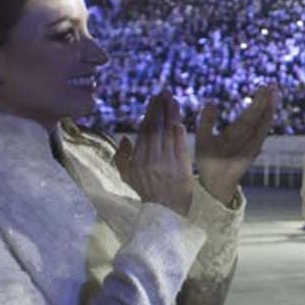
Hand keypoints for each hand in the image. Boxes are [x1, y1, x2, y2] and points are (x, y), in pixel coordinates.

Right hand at [113, 91, 192, 217]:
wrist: (164, 211)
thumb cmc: (145, 192)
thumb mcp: (128, 176)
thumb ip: (123, 156)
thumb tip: (126, 138)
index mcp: (138, 159)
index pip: (145, 131)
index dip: (150, 113)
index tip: (154, 99)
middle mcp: (152, 159)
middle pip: (157, 128)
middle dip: (161, 108)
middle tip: (165, 92)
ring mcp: (167, 163)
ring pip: (169, 135)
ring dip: (172, 116)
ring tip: (174, 101)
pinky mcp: (181, 168)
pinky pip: (180, 147)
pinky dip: (180, 134)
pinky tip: (180, 122)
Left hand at [197, 86, 277, 203]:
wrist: (211, 181)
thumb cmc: (208, 161)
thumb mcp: (204, 136)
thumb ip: (207, 120)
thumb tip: (211, 102)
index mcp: (236, 131)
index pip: (249, 113)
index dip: (257, 100)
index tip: (265, 85)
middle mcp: (246, 136)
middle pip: (258, 114)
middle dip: (265, 100)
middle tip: (273, 84)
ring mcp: (251, 143)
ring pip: (261, 122)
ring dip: (268, 108)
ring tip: (275, 94)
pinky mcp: (251, 152)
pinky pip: (259, 136)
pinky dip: (265, 125)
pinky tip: (271, 114)